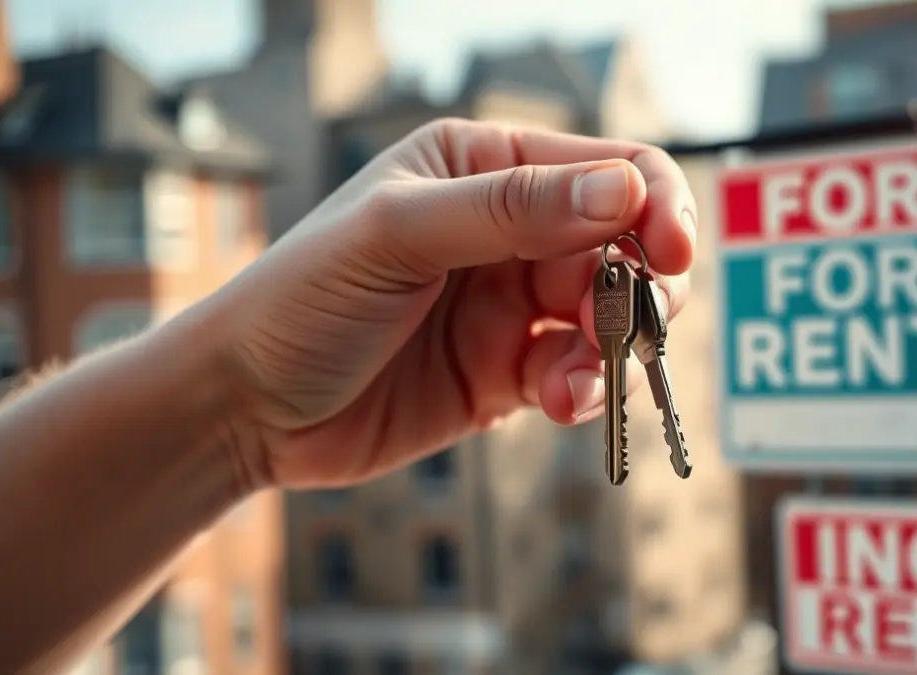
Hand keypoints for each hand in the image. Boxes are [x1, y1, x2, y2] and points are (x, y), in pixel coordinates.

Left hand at [212, 119, 697, 489]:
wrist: (245, 409)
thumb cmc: (299, 299)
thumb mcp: (398, 236)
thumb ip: (512, 211)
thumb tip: (625, 189)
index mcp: (483, 165)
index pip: (607, 165)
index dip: (654, 204)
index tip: (671, 254)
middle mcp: (508, 228)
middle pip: (626, 244)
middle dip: (643, 287)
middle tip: (631, 327)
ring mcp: (512, 303)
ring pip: (613, 315)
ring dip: (617, 347)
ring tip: (577, 379)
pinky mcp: (509, 371)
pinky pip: (579, 373)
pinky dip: (586, 389)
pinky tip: (560, 403)